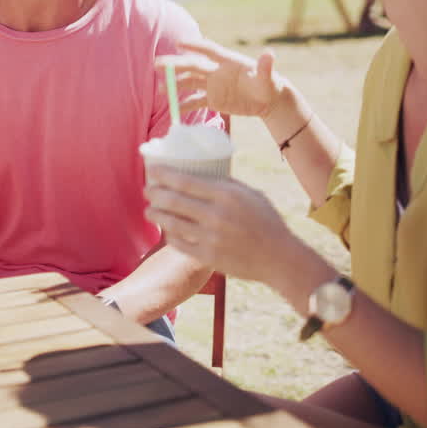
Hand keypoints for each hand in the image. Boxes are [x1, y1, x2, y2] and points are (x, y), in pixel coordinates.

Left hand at [143, 166, 294, 284]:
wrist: (279, 258)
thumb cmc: (266, 221)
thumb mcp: (250, 194)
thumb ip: (225, 184)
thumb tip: (200, 173)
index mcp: (226, 195)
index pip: (184, 181)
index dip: (163, 174)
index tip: (151, 170)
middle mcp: (216, 215)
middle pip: (172, 200)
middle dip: (154, 193)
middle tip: (147, 190)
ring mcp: (210, 238)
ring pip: (171, 223)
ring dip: (155, 214)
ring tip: (150, 210)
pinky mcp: (207, 257)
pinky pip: (179, 243)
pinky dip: (169, 234)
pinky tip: (167, 229)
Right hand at [158, 38, 285, 117]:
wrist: (267, 100)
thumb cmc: (268, 85)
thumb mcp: (268, 78)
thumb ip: (265, 67)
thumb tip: (269, 54)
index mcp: (228, 61)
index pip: (209, 50)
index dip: (195, 46)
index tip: (179, 43)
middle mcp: (216, 71)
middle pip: (193, 66)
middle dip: (176, 65)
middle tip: (158, 64)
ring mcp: (213, 85)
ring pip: (190, 83)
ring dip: (175, 85)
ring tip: (161, 90)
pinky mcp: (213, 100)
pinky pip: (195, 102)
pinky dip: (184, 106)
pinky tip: (174, 110)